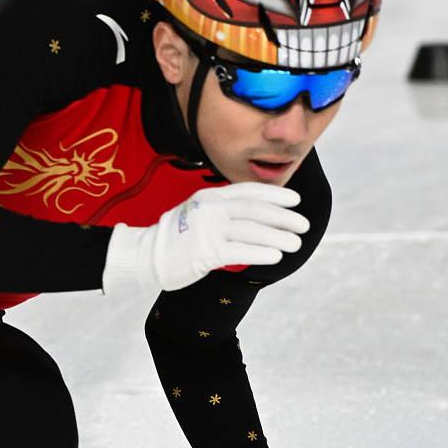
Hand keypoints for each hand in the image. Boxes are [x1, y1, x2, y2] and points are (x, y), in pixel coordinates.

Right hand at [101, 183, 307, 292]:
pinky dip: (261, 252)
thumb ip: (223, 210)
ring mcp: (206, 229)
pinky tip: (276, 256)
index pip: (248, 191)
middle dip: (283, 217)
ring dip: (278, 237)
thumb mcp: (198, 213)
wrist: (144, 255)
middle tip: (304, 225)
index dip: (275, 195)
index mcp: (210, 196)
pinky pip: (240, 251)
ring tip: (295, 244)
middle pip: (255, 210)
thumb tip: (259, 217)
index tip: (296, 201)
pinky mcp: (204, 251)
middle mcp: (210, 208)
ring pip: (252, 231)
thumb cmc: (176, 238)